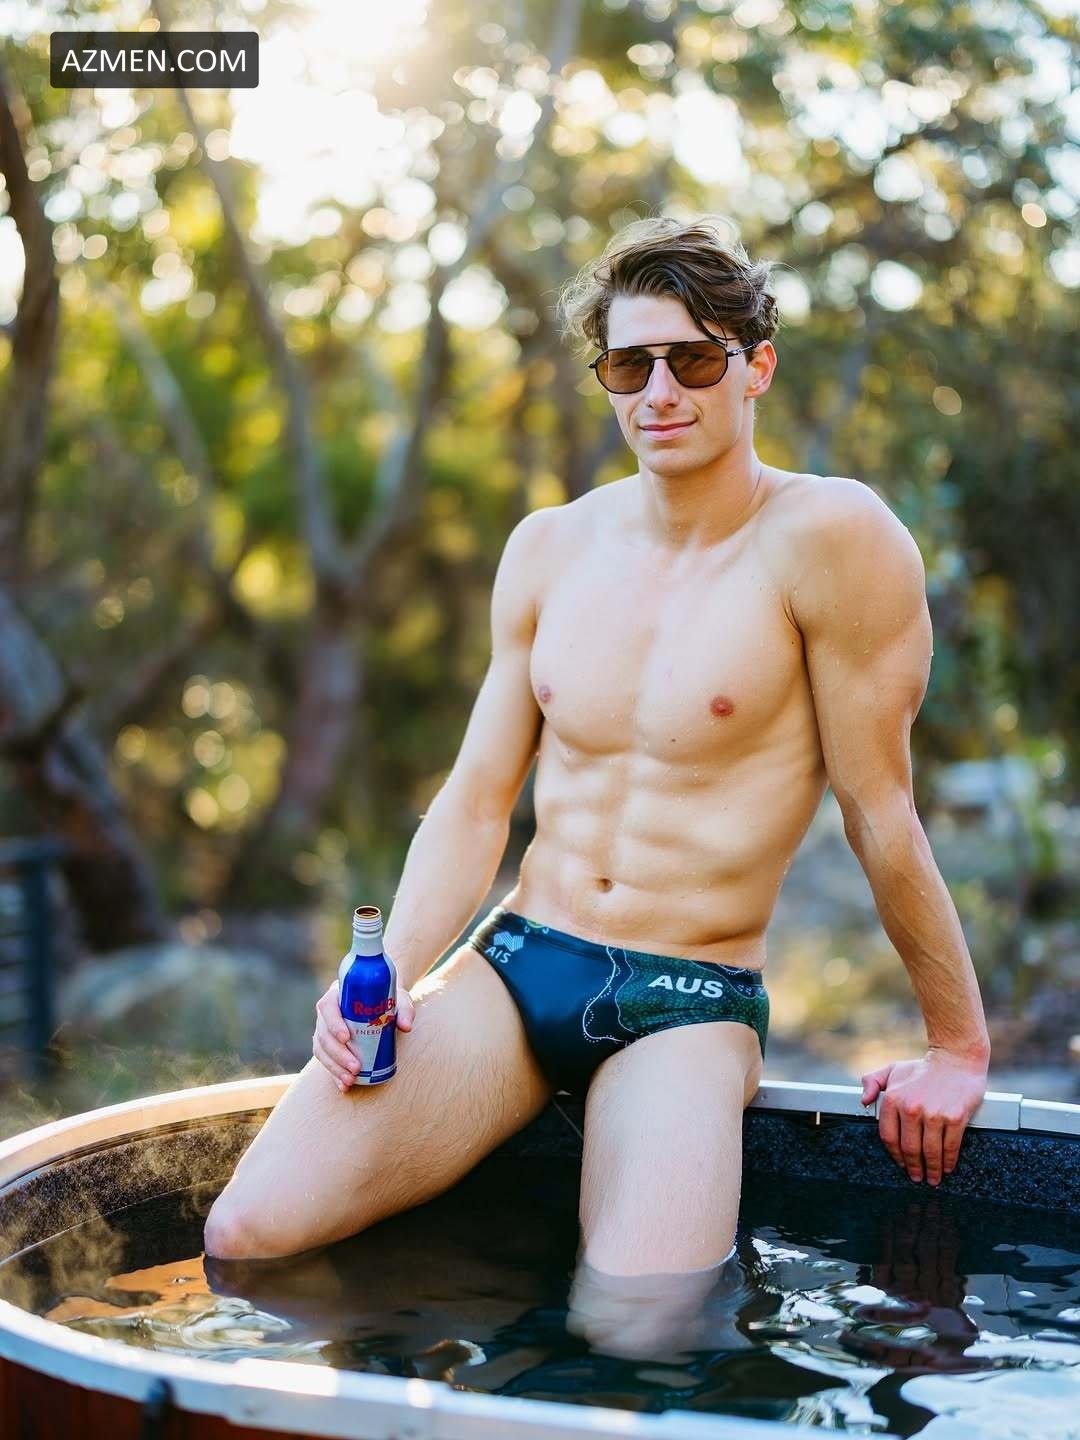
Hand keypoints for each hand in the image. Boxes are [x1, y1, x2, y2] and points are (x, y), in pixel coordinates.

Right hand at [313, 980, 415, 1093]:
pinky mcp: (329, 1044)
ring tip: (350, 1080)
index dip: (333, 1024)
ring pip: (321, 1049)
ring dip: (334, 1067)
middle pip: (324, 1034)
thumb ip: (404, 1009)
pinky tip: (344, 1086)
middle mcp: (327, 1012)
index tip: (347, 1038)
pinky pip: (325, 1059)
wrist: (379, 1000)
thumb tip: (406, 1027)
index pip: (327, 1007)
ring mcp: (325, 1029)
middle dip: (338, 1054)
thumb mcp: (398, 998)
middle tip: (356, 1067)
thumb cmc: (387, 996)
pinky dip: (333, 1074)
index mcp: (337, 994)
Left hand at [860, 1049, 987, 1185]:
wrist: (956, 1058)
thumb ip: (873, 1083)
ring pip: (930, 1152)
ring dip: (932, 1170)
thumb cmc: (923, 1069)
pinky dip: (948, 1161)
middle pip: (909, 1149)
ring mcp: (934, 1114)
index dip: (894, 1155)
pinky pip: (950, 1147)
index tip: (901, 1165)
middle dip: (913, 1168)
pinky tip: (947, 1168)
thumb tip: (863, 1101)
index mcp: (894, 1099)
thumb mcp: (893, 1070)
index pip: (889, 1137)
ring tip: (933, 1179)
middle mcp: (911, 1108)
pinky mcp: (955, 1118)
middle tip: (917, 1177)